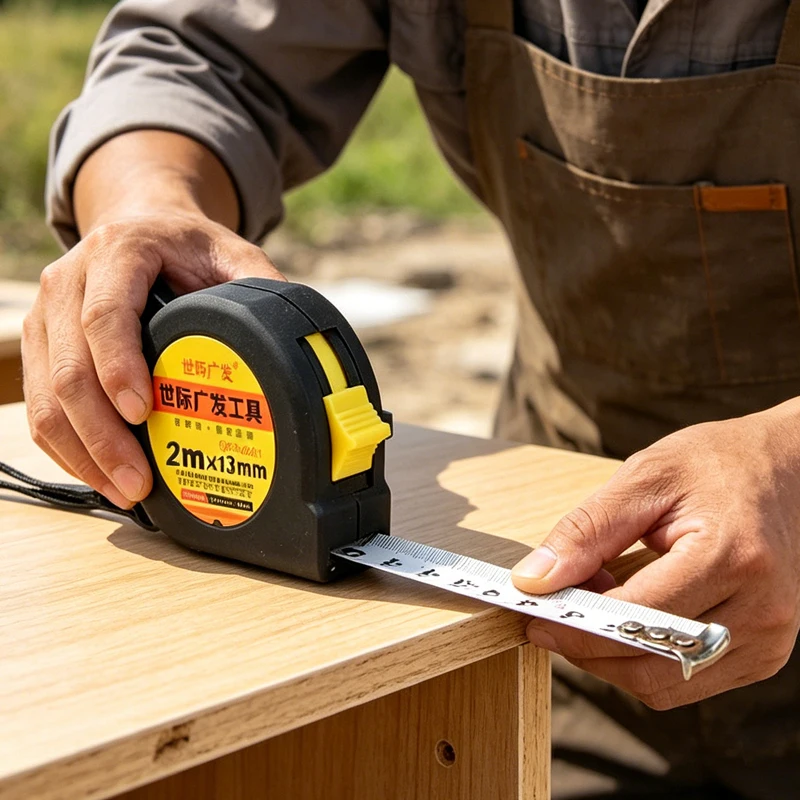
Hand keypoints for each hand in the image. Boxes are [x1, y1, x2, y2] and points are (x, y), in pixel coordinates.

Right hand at [22, 211, 283, 507]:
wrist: (141, 226)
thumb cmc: (186, 246)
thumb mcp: (230, 251)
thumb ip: (260, 284)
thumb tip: (292, 334)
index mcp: (119, 252)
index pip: (106, 315)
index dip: (119, 367)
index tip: (143, 412)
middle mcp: (70, 281)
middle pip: (69, 368)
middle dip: (102, 434)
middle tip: (139, 480)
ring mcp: (47, 315)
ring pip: (45, 395)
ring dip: (82, 451)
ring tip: (125, 490)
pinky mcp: (40, 345)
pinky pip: (38, 404)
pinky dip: (65, 447)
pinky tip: (99, 473)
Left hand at [511, 405, 799, 708]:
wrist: (788, 470)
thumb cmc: (717, 464)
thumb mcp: (644, 477)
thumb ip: (586, 531)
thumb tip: (534, 581)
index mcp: (731, 558)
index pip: (635, 617)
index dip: (576, 624)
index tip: (534, 614)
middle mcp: (760, 611)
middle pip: (648, 664)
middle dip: (587, 647)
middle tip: (555, 611)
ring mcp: (768, 640)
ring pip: (663, 683)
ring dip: (612, 656)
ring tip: (596, 602)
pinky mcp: (763, 654)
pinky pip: (685, 678)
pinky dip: (643, 656)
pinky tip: (629, 614)